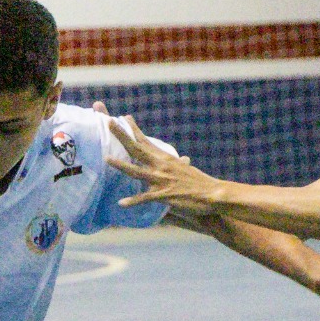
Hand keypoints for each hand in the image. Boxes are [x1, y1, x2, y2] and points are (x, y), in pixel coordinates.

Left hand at [108, 116, 227, 217]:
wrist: (213, 193)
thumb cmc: (200, 183)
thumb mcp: (186, 170)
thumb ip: (179, 165)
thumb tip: (183, 160)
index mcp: (165, 159)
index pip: (146, 141)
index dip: (133, 129)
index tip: (123, 117)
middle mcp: (161, 166)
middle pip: (137, 149)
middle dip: (122, 136)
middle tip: (108, 122)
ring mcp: (162, 180)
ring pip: (137, 172)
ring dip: (121, 166)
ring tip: (106, 159)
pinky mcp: (164, 195)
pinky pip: (145, 198)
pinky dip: (133, 201)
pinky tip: (121, 203)